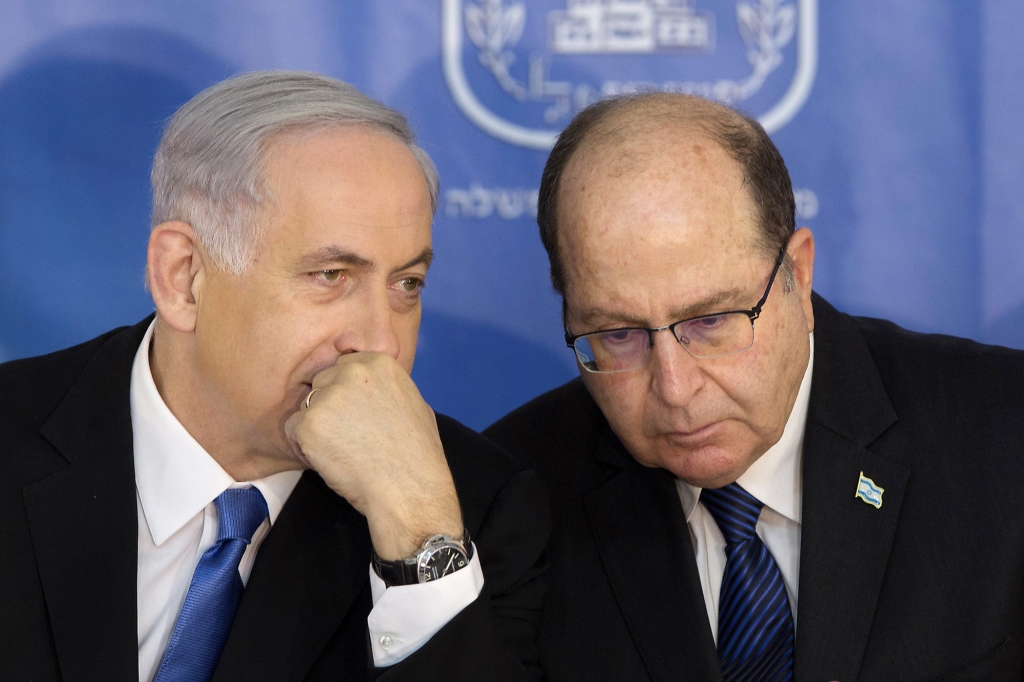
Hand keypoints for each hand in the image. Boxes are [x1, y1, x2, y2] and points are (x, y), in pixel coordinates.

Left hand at [285, 352, 462, 559]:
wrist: (408, 489)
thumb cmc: (417, 454)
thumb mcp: (414, 403)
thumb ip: (386, 388)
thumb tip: (373, 389)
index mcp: (379, 363)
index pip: (344, 366)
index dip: (346, 392)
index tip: (354, 414)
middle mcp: (352, 372)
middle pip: (322, 382)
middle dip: (329, 405)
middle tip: (347, 435)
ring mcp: (329, 397)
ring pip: (306, 405)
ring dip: (317, 425)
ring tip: (341, 450)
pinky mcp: (310, 423)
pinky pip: (292, 429)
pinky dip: (304, 446)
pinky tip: (329, 460)